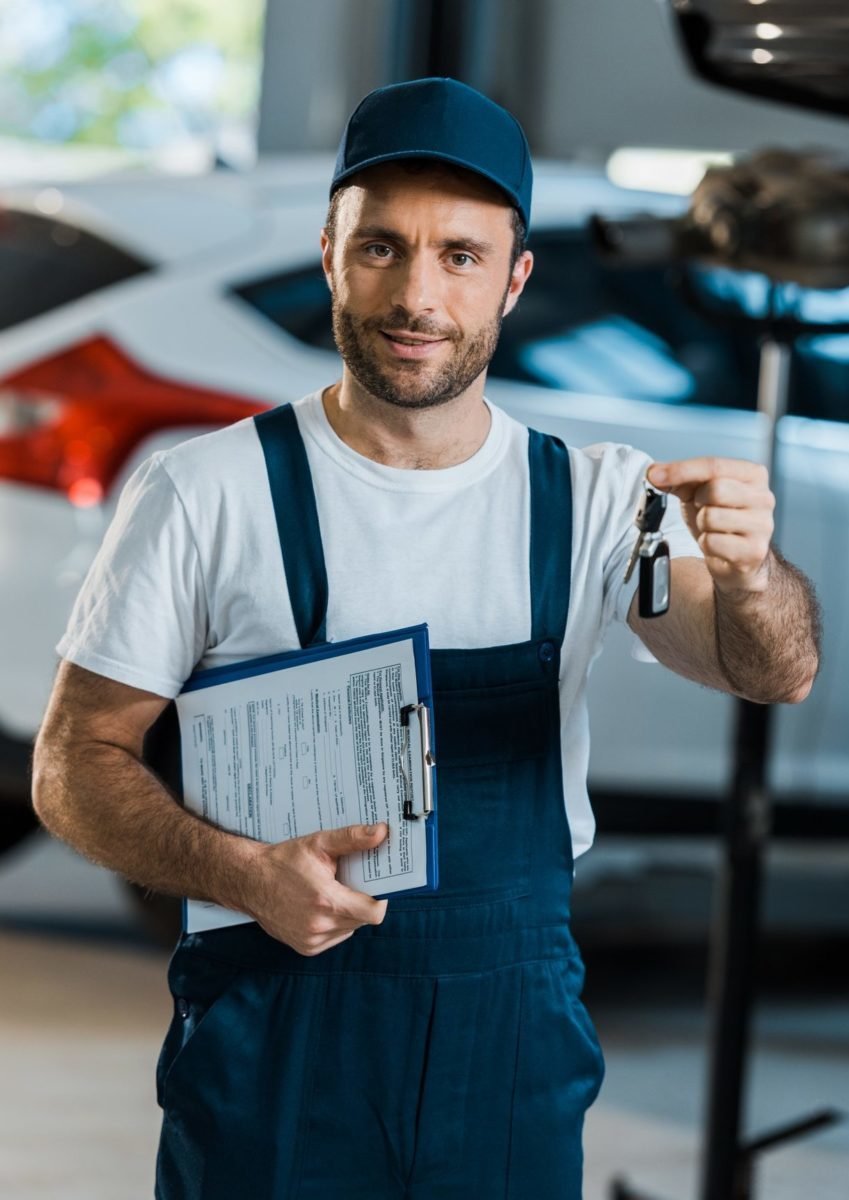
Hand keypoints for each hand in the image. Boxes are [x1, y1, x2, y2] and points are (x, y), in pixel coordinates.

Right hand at [244, 822, 388, 954]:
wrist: (249, 880)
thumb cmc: (284, 860)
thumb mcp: (320, 843)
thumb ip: (353, 838)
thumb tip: (381, 832)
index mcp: (327, 901)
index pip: (373, 913)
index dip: (381, 899)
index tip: (377, 885)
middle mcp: (320, 926)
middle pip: (362, 920)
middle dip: (362, 901)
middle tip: (352, 883)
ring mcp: (311, 940)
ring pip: (349, 929)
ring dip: (348, 914)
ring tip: (333, 893)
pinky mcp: (305, 948)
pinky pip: (334, 938)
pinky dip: (334, 924)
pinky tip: (321, 907)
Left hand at [647, 457, 774, 595]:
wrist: (737, 557)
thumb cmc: (720, 518)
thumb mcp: (699, 491)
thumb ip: (678, 478)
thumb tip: (654, 473)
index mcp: (753, 474)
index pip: (714, 465)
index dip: (681, 470)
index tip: (654, 475)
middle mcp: (763, 497)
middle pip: (716, 490)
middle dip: (698, 501)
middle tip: (703, 509)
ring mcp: (762, 525)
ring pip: (711, 517)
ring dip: (701, 525)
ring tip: (712, 528)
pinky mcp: (754, 550)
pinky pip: (711, 542)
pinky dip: (705, 544)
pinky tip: (717, 545)